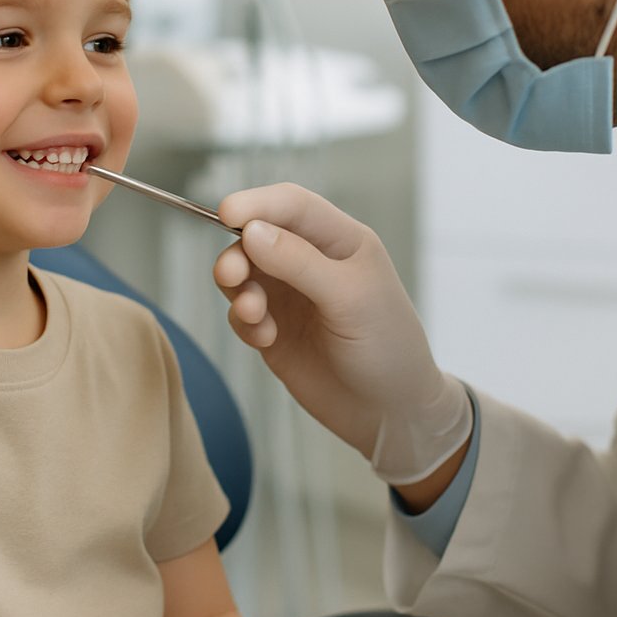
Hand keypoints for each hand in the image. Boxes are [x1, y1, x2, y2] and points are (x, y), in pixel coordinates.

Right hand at [213, 183, 470, 484]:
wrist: (390, 413)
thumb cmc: (387, 347)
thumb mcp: (350, 298)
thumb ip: (299, 262)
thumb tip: (250, 230)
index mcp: (340, 241)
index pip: (292, 205)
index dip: (258, 203)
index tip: (226, 212)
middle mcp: (311, 261)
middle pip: (257, 236)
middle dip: (238, 252)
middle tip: (232, 276)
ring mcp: (290, 296)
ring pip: (243, 273)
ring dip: (238, 289)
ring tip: (254, 315)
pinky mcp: (274, 329)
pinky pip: (241, 313)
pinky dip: (244, 321)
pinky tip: (265, 339)